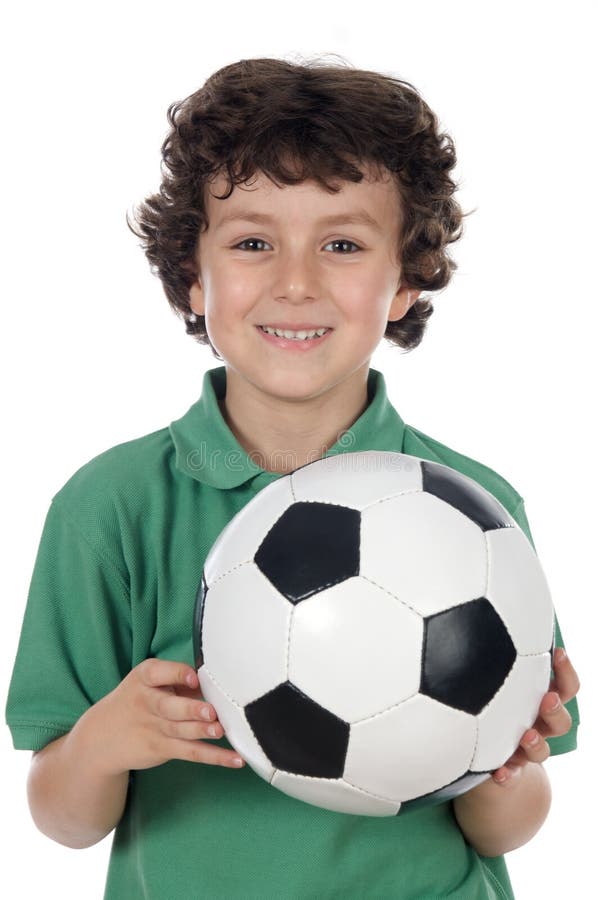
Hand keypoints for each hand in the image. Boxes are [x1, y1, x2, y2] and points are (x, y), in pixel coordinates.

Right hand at [73, 658, 244, 775]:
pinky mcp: (162, 749)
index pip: (159, 673)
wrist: (102, 735)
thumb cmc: (138, 699)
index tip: (194, 678)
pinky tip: (235, 759)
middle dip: (190, 709)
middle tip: (209, 711)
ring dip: (202, 732)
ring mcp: (154, 728)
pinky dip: (215, 756)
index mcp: (145, 677)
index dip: (178, 675)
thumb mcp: (150, 683)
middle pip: (169, 706)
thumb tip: (216, 685)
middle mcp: (147, 702)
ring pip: (181, 731)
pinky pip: (191, 752)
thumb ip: (180, 681)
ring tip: (221, 731)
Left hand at [491, 647, 579, 785]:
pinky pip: (511, 777)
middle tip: (546, 697)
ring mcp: (526, 749)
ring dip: (537, 743)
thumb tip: (485, 599)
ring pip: (543, 750)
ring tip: (527, 735)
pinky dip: (506, 776)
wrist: (489, 755)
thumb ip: (492, 647)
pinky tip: (497, 774)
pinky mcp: (509, 769)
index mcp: (540, 699)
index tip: (558, 652)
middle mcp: (539, 724)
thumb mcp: (494, 675)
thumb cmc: (489, 703)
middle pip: (561, 720)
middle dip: (556, 708)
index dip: (566, 671)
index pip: (566, 687)